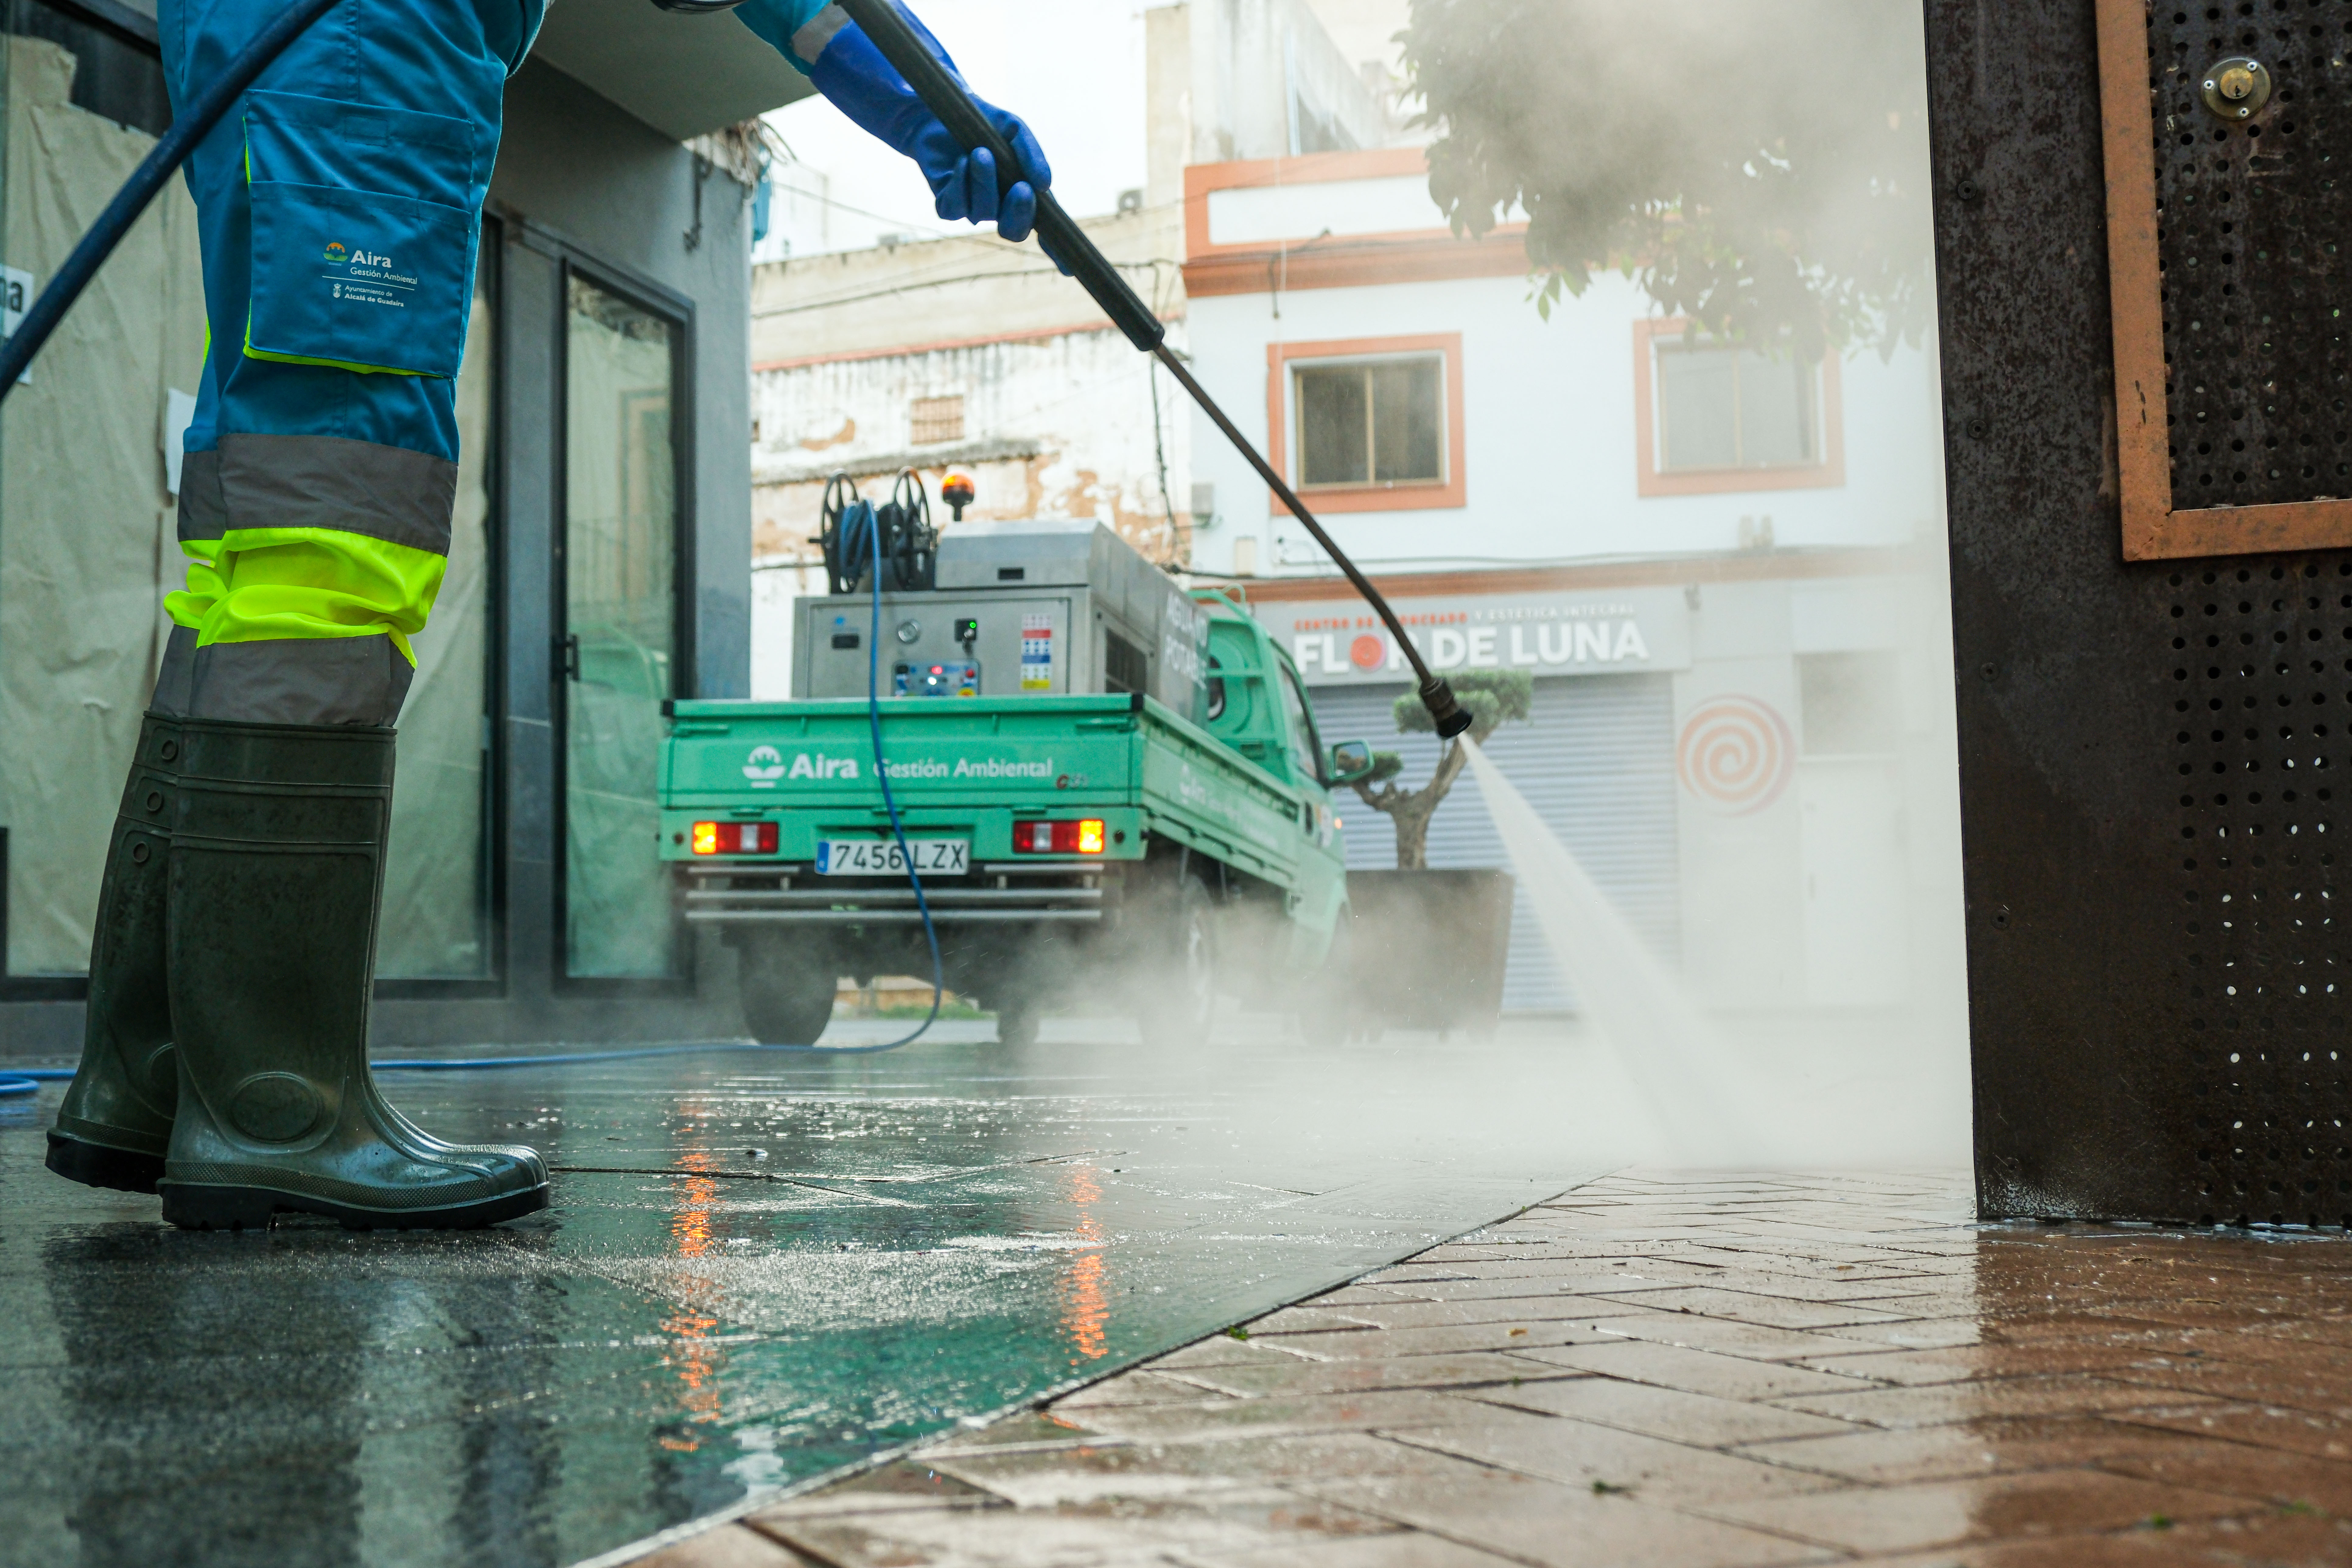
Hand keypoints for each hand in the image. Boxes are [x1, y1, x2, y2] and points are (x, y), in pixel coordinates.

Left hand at [906, 101, 1049, 243]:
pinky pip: (955, 208)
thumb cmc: (985, 123)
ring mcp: (973, 208)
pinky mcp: (947, 204)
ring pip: (983, 213)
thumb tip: (1045, 185)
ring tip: (981, 153)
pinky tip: (961, 161)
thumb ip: (1032, 154)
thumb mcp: (1015, 130)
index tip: (1069, 268)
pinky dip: (960, 183)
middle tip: (1023, 188)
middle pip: (1014, 232)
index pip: (1044, 228)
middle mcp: (1000, 208)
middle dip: (1020, 213)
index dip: (1057, 251)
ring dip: (985, 182)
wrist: (943, 110)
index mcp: (1024, 194)